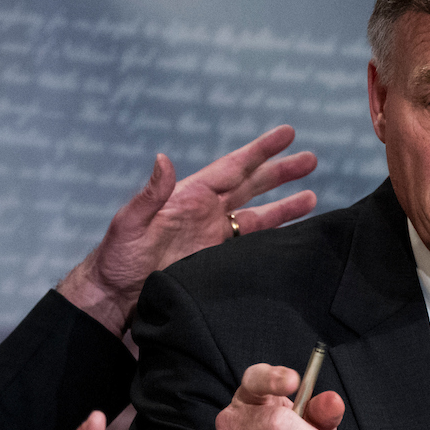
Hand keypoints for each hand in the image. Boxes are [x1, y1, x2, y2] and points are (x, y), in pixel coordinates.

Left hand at [57, 126, 316, 335]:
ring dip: (283, 206)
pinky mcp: (216, 260)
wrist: (116, 295)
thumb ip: (151, 193)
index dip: (261, 151)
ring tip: (313, 197)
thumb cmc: (118, 257)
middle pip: (252, 186)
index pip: (234, 167)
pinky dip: (271, 238)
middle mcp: (206, 212)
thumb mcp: (130, 222)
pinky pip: (249, 245)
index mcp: (191, 195)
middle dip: (281, 172)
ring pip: (257, 215)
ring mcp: (213, 236)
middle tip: (312, 159)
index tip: (287, 134)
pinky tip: (291, 236)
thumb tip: (162, 159)